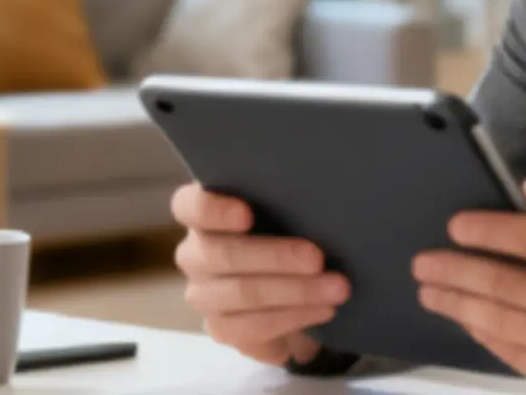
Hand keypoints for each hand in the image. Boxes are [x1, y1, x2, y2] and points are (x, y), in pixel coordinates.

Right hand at [171, 183, 350, 366]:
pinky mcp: (221, 328)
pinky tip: (323, 308)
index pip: (189, 207)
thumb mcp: (284, 213)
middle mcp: (195, 254)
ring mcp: (204, 294)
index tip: (246, 215)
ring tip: (336, 287)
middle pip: (222, 254)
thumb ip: (284, 203)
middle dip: (275, 257)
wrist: (291, 289)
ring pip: (242, 292)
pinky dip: (295, 316)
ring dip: (295, 290)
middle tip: (317, 258)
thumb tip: (316, 197)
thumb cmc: (286, 234)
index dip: (213, 210)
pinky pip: (255, 326)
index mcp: (204, 216)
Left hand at [411, 180, 525, 394]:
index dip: (486, 230)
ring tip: (430, 291)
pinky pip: (513, 353)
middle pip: (503, 285)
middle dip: (454, 271)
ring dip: (457, 305)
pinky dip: (483, 334)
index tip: (455, 226)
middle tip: (423, 263)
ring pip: (500, 323)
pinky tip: (465, 318)